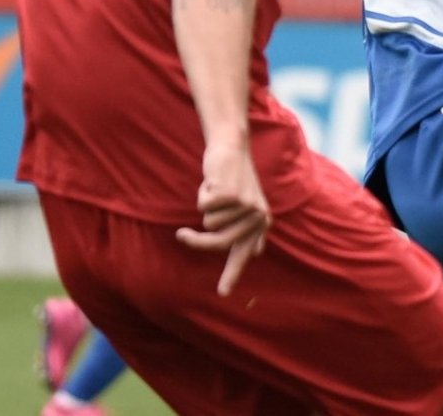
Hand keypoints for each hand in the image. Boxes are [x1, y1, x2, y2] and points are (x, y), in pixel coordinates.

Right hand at [174, 141, 269, 296]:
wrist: (233, 148)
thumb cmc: (235, 180)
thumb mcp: (245, 206)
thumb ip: (247, 230)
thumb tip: (256, 253)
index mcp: (261, 225)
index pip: (243, 255)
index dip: (232, 275)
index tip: (222, 294)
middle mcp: (258, 218)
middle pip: (217, 242)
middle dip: (196, 240)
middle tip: (181, 234)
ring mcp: (247, 206)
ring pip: (209, 221)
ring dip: (207, 204)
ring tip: (218, 189)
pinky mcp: (233, 194)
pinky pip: (204, 205)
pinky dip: (203, 192)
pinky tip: (214, 181)